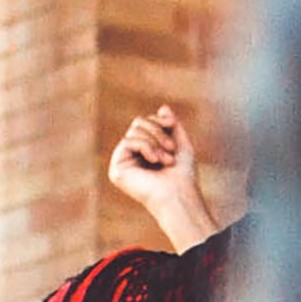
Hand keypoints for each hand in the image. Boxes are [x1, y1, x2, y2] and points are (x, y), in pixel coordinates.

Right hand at [108, 105, 217, 248]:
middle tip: (171, 148)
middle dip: (157, 130)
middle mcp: (131, 156)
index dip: (160, 121)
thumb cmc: (183, 175)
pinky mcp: (117, 170)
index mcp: (144, 151)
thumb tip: (163, 107)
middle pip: (137, 123)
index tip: (173, 127)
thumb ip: (171, 125)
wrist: (180, 195)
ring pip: (133, 131)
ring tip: (166, 159)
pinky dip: (145, 147)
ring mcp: (123, 163)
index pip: (145, 122)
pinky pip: (127, 142)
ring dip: (154, 141)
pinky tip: (155, 160)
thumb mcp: (180, 143)